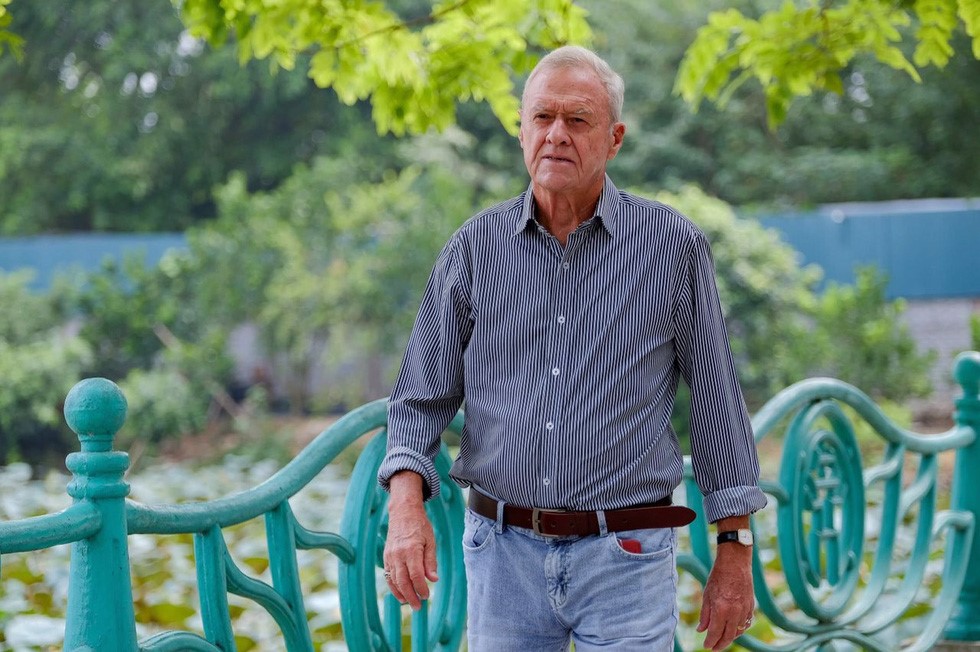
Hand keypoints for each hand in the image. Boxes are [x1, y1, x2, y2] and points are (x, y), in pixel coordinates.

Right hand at [383, 471, 438, 609]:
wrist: (403, 513)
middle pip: (403, 581)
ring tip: (409, 603)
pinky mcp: (386, 556)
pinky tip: (400, 593)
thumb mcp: (430, 541)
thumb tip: (433, 580)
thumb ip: (430, 561)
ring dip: (401, 594)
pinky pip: (388, 575)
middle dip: (411, 596)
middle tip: (418, 607)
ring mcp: (390, 556)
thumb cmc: (420, 526)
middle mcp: (398, 554)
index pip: (416, 575)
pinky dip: (393, 586)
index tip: (426, 596)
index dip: (421, 588)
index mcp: (411, 550)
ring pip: (394, 580)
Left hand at [697, 524, 753, 649]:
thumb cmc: (718, 577)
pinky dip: (739, 629)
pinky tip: (733, 629)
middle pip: (728, 636)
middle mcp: (734, 612)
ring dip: (730, 638)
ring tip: (722, 640)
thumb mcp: (707, 595)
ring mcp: (744, 610)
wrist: (735, 563)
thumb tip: (701, 630)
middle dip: (720, 644)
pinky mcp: (751, 606)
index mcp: (721, 609)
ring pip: (738, 631)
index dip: (710, 641)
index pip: (715, 632)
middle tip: (714, 648)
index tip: (706, 646)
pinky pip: (746, 623)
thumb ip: (705, 614)